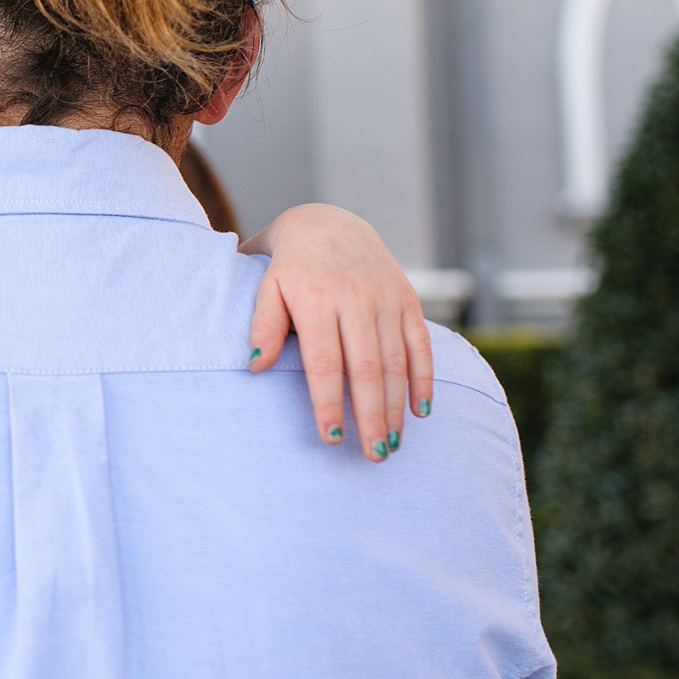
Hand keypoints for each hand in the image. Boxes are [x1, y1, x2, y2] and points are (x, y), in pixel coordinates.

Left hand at [241, 204, 433, 460]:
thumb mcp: (266, 286)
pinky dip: (424, 378)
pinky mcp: (407, 298)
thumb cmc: (288, 266)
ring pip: (396, 360)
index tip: (331, 438)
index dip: (329, 402)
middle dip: (371, 415)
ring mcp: (385, 298)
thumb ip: (262, 324)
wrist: (328, 223)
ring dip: (397, 405)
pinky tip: (421, 411)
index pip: (324, 362)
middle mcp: (355, 299)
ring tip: (392, 444)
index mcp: (316, 298)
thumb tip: (254, 366)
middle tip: (372, 455)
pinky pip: (421, 343)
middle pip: (366, 368)